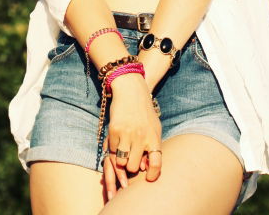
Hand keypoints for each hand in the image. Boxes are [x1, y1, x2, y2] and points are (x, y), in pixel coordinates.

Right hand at [102, 74, 161, 199]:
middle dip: (131, 166)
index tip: (149, 178)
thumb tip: (144, 168)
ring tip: (124, 150)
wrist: (131, 90)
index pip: (156, 164)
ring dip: (121, 160)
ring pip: (121, 162)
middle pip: (133, 167)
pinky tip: (118, 139)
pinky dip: (114, 149)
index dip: (152, 174)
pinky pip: (112, 151)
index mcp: (154, 137)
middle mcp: (141, 136)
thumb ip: (152, 148)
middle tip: (131, 158)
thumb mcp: (154, 128)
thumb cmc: (144, 112)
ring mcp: (127, 133)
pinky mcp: (114, 130)